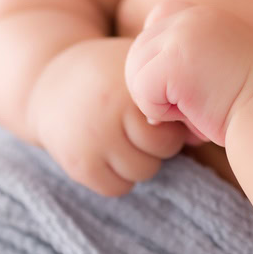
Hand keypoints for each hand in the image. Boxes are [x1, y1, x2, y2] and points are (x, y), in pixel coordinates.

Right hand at [26, 36, 198, 196]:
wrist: (50, 82)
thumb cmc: (109, 72)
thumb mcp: (136, 65)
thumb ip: (171, 86)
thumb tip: (202, 132)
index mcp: (131, 86)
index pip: (176, 122)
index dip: (174, 121)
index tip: (161, 112)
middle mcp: (111, 114)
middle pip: (164, 150)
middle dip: (161, 142)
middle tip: (144, 127)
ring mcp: (93, 141)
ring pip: (143, 171)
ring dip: (142, 160)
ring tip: (128, 139)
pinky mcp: (78, 165)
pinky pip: (117, 188)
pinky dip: (120, 177)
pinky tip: (112, 154)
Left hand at [125, 0, 252, 147]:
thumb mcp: (223, 64)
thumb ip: (187, 58)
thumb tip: (142, 83)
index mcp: (204, 15)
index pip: (155, 21)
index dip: (159, 57)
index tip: (190, 82)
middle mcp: (191, 16)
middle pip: (138, 49)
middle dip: (155, 85)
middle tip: (190, 105)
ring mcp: (181, 34)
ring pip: (135, 69)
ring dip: (157, 99)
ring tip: (193, 108)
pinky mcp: (173, 59)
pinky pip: (140, 89)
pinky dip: (159, 111)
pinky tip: (192, 113)